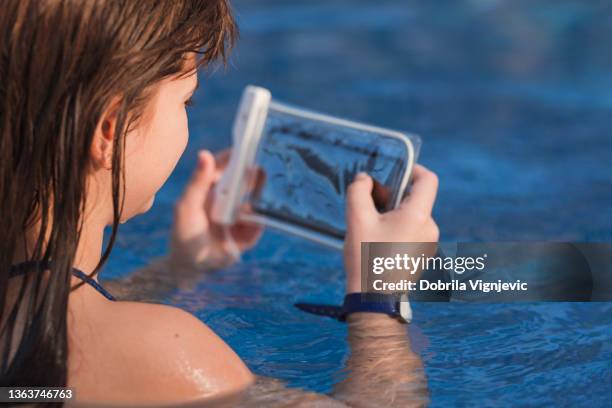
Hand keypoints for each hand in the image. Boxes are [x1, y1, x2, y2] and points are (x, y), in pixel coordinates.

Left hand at [170, 149, 262, 271]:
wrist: (192, 266)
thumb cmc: (184, 232)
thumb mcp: (187, 206)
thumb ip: (197, 182)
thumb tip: (204, 153)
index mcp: (213, 185)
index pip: (228, 164)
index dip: (239, 154)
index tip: (250, 145)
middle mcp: (229, 196)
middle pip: (249, 179)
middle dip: (258, 175)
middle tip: (265, 170)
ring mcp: (241, 213)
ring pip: (259, 201)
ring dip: (262, 198)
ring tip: (259, 200)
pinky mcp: (249, 231)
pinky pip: (260, 224)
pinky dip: (258, 224)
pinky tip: (256, 222)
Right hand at [343, 164, 439, 293]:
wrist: (374, 300)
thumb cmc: (367, 259)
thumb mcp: (357, 219)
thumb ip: (359, 191)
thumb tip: (365, 179)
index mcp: (418, 216)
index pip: (428, 179)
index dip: (413, 169)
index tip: (395, 172)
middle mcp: (429, 227)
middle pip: (416, 198)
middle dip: (394, 194)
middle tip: (370, 202)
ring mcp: (429, 243)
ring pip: (413, 215)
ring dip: (394, 213)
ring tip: (371, 225)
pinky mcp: (423, 255)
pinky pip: (413, 231)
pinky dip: (398, 227)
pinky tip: (378, 240)